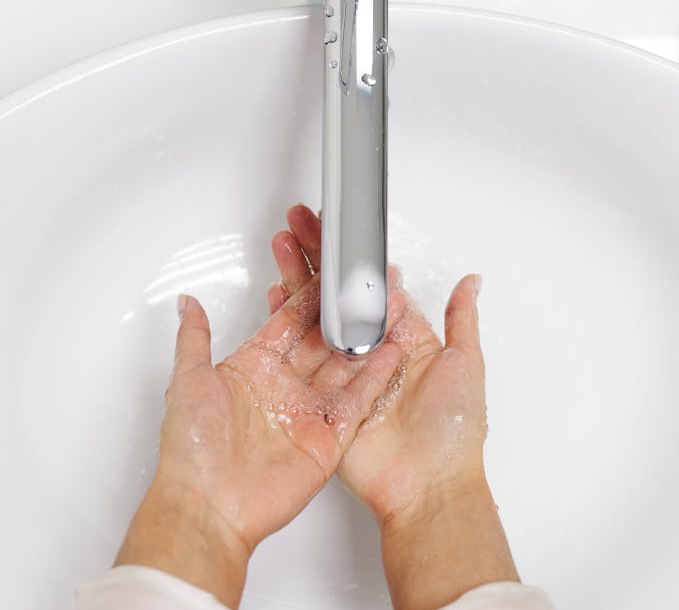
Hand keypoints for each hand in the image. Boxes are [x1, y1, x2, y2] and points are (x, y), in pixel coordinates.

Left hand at [116, 275, 402, 609]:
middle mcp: (283, 387)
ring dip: (366, 339)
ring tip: (389, 310)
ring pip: (345, 366)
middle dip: (346, 313)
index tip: (329, 270)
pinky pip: (357, 402)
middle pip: (322, 340)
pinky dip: (376, 378)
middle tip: (367, 286)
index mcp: (253, 368)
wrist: (207, 508)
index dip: (310, 296)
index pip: (289, 321)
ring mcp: (307, 413)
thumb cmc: (192, 451)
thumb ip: (194, 337)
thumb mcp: (188, 379)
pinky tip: (391, 353)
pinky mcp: (327, 440)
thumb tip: (187, 303)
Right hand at [269, 205, 519, 609]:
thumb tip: (472, 281)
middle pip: (339, 292)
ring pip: (315, 313)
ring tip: (285, 243)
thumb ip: (461, 319)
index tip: (340, 227)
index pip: (373, 286)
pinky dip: (286, 321)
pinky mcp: (322, 394)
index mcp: (404, 338)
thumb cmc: (453, 432)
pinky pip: (300, 352)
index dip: (354, 257)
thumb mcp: (466, 363)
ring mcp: (344, 370)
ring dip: (299, 277)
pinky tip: (276, 293)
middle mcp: (372, 350)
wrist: (427, 486)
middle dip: (320, 255)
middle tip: (304, 222)